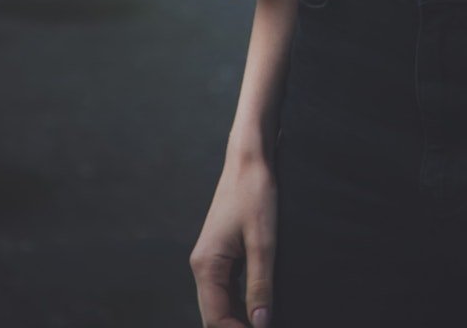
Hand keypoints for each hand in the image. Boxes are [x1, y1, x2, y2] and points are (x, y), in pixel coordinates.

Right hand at [189, 147, 277, 327]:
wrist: (249, 156)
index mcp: (206, 265)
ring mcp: (211, 259)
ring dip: (237, 318)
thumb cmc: (255, 192)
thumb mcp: (263, 241)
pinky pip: (227, 288)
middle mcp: (202, 265)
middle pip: (214, 314)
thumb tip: (260, 324)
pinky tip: (258, 306)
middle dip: (235, 327)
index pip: (215, 318)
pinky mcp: (222, 252)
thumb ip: (260, 284)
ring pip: (220, 302)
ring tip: (262, 322)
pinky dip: (239, 302)